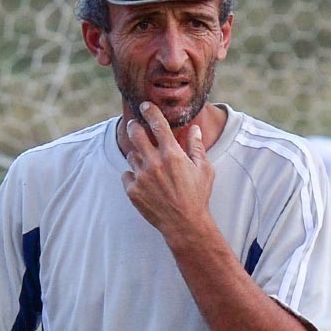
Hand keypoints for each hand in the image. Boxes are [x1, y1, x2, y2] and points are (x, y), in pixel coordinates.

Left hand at [122, 101, 214, 236]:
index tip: (145, 106)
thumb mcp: (204, 170)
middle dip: (134, 126)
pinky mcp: (132, 190)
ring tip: (148, 165)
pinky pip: (126, 175)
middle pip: (135, 133)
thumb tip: (195, 130)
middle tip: (135, 126)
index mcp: (172, 154)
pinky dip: (133, 176)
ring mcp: (141, 176)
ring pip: (131, 155)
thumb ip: (197, 147)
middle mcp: (154, 162)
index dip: (150, 111)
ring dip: (138, 155)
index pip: (158, 124)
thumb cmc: (198, 196)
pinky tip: (144, 182)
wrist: (184, 224)